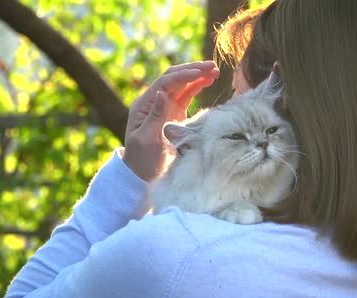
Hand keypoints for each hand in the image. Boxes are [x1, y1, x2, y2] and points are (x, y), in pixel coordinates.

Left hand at [123, 61, 218, 181]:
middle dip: (192, 70)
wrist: (141, 173)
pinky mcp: (174, 113)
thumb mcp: (146, 139)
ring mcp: (164, 106)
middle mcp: (153, 102)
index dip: (183, 76)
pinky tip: (209, 80)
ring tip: (214, 70)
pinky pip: (186, 94)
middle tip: (211, 65)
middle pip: (173, 78)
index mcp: (144, 105)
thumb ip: (155, 116)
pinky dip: (197, 86)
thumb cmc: (142, 160)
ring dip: (197, 75)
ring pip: (181, 84)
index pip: (165, 83)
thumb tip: (163, 93)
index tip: (200, 72)